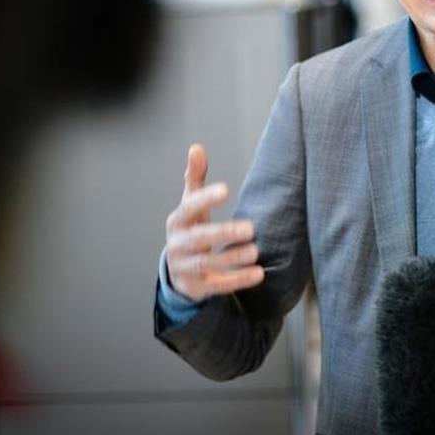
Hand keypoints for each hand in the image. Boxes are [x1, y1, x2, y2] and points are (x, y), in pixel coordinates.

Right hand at [164, 144, 265, 302]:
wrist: (178, 271)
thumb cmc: (190, 229)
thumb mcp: (190, 204)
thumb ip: (195, 178)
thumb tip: (196, 148)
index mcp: (177, 221)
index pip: (189, 208)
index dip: (205, 199)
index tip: (226, 190)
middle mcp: (178, 244)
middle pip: (199, 238)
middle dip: (223, 233)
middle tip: (251, 228)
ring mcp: (185, 268)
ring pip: (207, 264)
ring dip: (232, 259)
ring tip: (255, 252)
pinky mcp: (196, 287)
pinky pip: (217, 285)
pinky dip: (237, 281)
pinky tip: (258, 274)